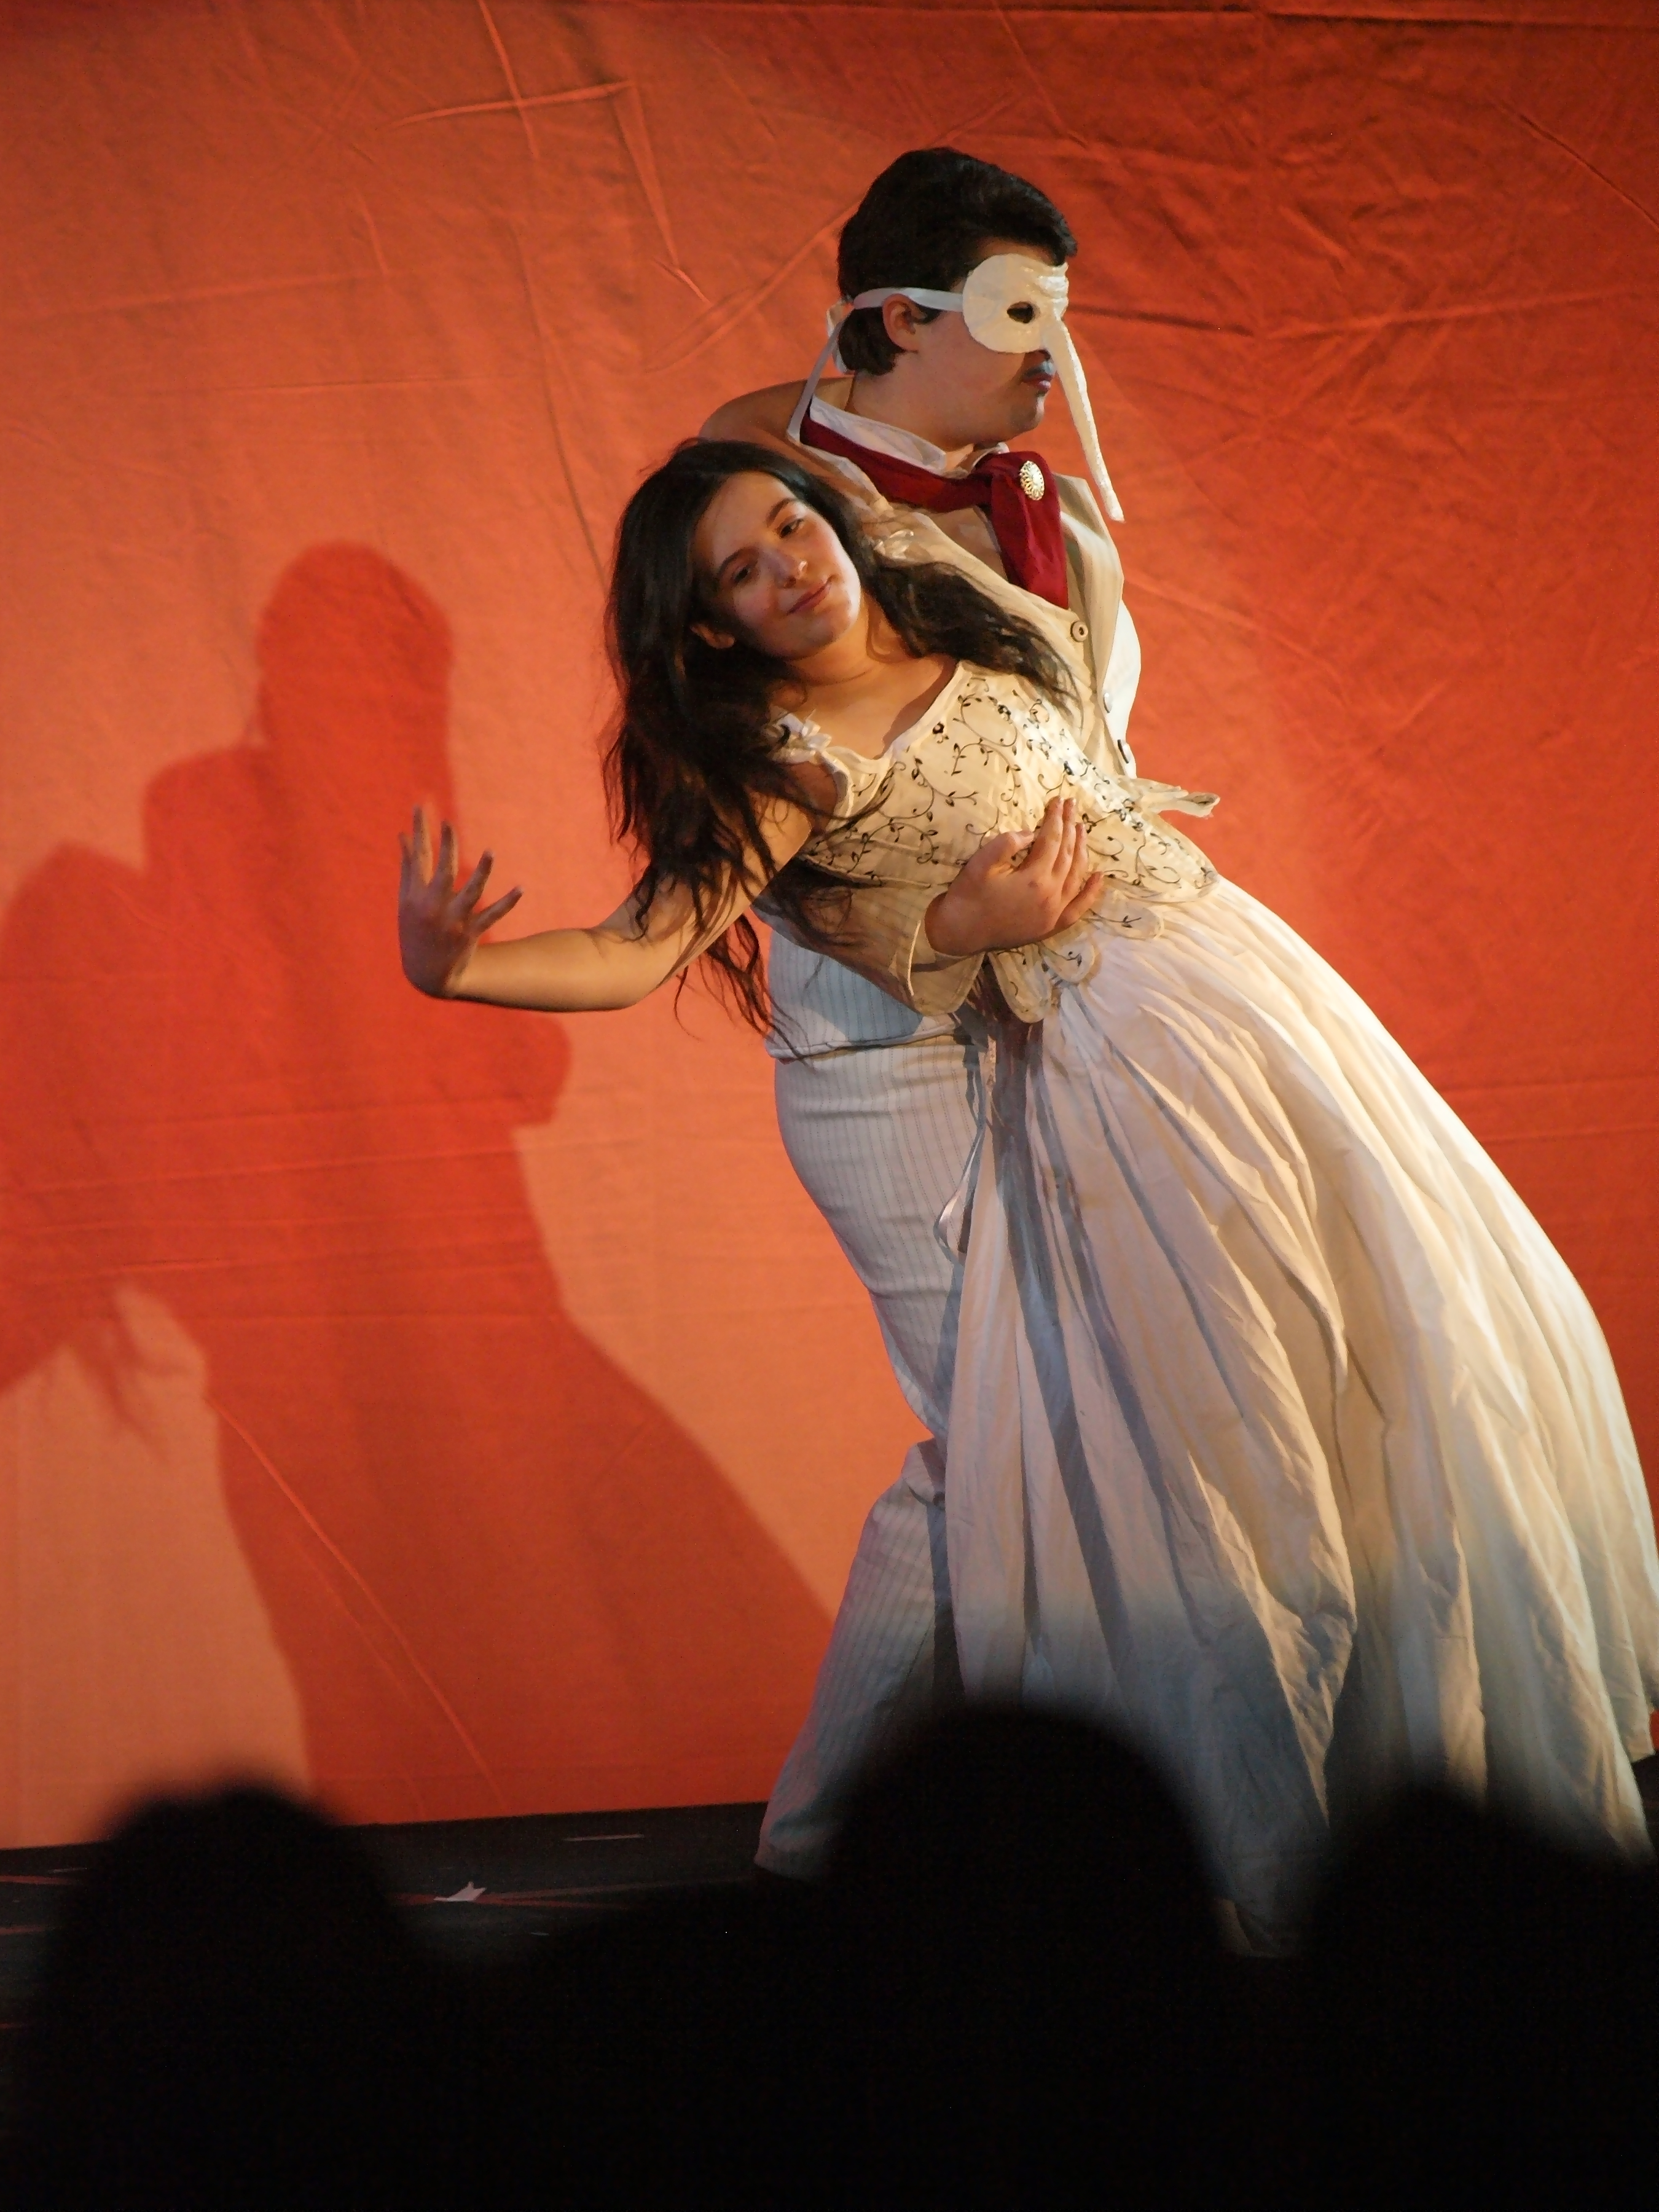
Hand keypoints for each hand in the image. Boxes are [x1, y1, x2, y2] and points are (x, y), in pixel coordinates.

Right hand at [398, 808, 522, 997]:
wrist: (426, 974)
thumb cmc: (415, 930)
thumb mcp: (406, 900)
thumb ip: (408, 867)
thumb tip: (404, 835)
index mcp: (415, 896)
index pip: (418, 857)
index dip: (420, 831)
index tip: (420, 806)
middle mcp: (433, 907)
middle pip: (443, 871)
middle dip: (447, 846)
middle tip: (450, 824)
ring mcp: (452, 921)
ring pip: (470, 893)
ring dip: (482, 872)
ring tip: (490, 852)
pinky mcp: (470, 933)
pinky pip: (491, 915)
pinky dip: (507, 903)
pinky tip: (520, 888)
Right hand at [925, 796, 1103, 957]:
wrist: (961, 932)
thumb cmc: (968, 895)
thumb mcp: (980, 863)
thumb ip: (1007, 843)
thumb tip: (1031, 833)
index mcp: (1034, 878)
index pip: (1051, 840)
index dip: (1056, 818)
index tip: (1058, 800)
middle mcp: (1050, 895)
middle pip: (1067, 854)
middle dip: (1070, 827)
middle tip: (1071, 806)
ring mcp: (1054, 913)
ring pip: (1076, 876)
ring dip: (1081, 850)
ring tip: (1082, 829)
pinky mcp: (1052, 926)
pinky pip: (1078, 908)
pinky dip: (1090, 892)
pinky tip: (1099, 876)